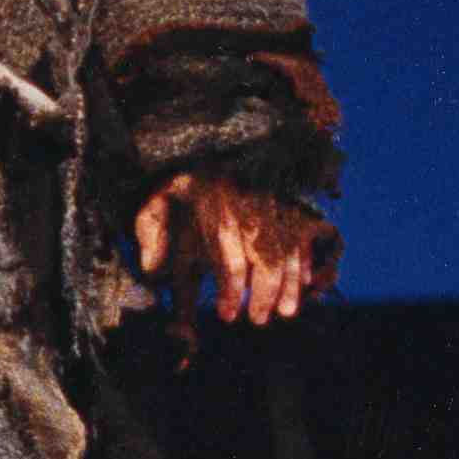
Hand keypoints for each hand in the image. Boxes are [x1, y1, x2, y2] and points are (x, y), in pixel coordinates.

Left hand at [132, 176, 322, 325]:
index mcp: (218, 212)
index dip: (231, 291)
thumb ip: (152, 230)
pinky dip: (306, 258)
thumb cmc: (184, 178)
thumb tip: (149, 269)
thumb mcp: (159, 197)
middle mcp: (250, 210)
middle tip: (259, 320)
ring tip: (286, 312)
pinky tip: (309, 282)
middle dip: (265, 293)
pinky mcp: (287, 202)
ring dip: (290, 284)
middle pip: (267, 260)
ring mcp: (272, 205)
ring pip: (288, 251)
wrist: (209, 139)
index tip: (227, 315)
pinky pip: (302, 234)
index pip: (230, 260)